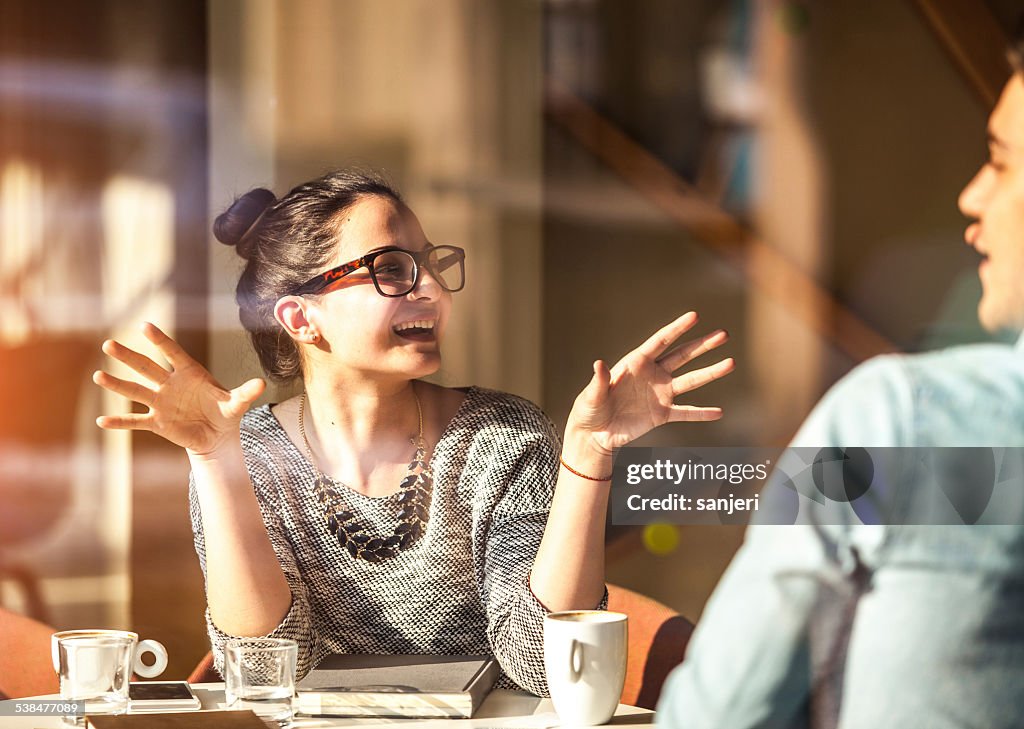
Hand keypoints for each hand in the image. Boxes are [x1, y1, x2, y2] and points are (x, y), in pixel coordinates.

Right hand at [93, 322, 264, 455]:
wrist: (217, 436)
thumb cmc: (226, 413)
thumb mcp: (237, 404)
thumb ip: (245, 393)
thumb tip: (261, 384)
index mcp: (190, 373)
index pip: (173, 353)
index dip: (160, 341)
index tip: (144, 326)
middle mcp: (170, 384)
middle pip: (146, 367)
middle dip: (129, 357)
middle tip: (109, 344)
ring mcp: (161, 403)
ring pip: (136, 391)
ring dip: (117, 384)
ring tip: (98, 376)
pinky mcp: (157, 423)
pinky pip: (135, 421)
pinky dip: (120, 421)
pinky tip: (101, 420)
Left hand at [568, 312, 733, 454]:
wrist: (593, 434)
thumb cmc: (589, 409)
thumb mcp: (591, 395)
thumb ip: (599, 380)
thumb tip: (599, 363)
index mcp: (635, 363)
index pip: (660, 342)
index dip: (676, 328)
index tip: (694, 316)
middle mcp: (652, 375)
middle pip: (682, 356)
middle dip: (702, 345)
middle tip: (724, 334)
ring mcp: (660, 394)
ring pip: (690, 381)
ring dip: (710, 372)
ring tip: (731, 363)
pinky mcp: (662, 415)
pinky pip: (685, 412)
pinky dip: (701, 413)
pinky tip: (718, 412)